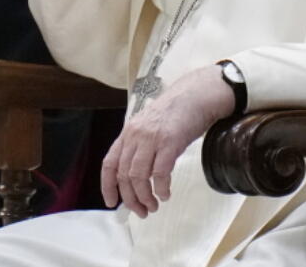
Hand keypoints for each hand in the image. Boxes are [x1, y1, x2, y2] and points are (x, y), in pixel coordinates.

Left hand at [101, 65, 234, 217]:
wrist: (196, 95)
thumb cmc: (177, 113)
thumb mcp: (150, 128)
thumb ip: (141, 148)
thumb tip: (138, 179)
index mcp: (128, 133)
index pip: (109, 164)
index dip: (108, 186)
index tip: (112, 202)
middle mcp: (136, 135)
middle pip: (124, 175)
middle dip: (131, 199)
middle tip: (141, 211)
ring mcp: (152, 138)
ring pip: (138, 177)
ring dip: (145, 197)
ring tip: (154, 206)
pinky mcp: (169, 142)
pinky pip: (159, 173)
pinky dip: (161, 189)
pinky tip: (165, 194)